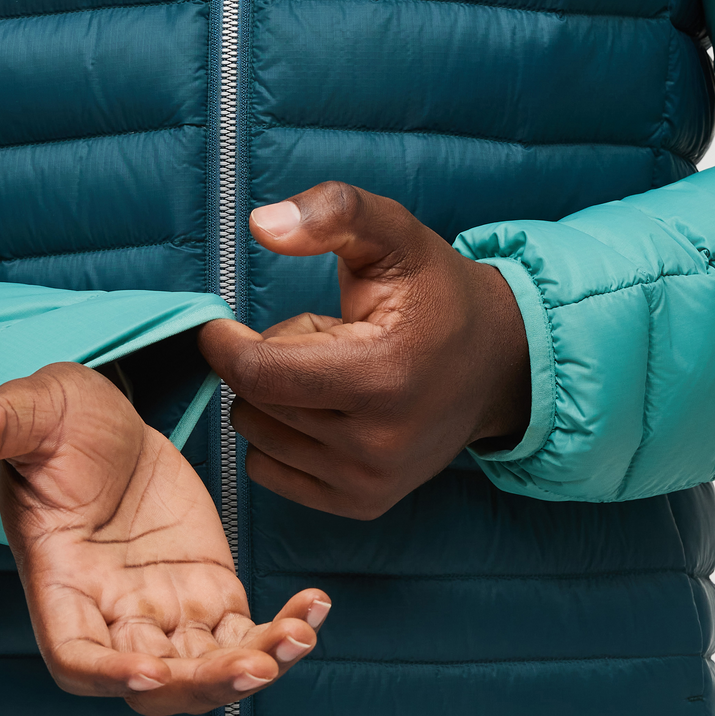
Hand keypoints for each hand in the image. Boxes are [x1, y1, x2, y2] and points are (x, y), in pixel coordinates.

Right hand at [0, 362, 329, 714]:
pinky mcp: (210, 591)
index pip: (76, 656)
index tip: (152, 667)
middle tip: (254, 663)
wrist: (107, 424)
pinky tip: (316, 607)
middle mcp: (113, 614)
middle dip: (203, 683)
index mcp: (62, 584)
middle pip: (155, 682)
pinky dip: (283, 630)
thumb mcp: (30, 412)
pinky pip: (248, 631)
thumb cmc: (58, 423)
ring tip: (300, 635)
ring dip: (256, 665)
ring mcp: (164, 609)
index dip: (109, 673)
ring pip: (208, 668)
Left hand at [198, 182, 530, 519]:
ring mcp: (369, 481)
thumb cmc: (437, 295)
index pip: (259, 372)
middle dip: (268, 360)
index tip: (217, 323)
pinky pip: (268, 471)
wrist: (497, 365)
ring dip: (276, 400)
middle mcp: (376, 443)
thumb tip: (262, 225)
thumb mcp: (394, 236)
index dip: (223, 344)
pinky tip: (326, 412)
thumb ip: (333, 213)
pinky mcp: (362, 503)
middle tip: (320, 340)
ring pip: (257, 436)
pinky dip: (279, 437)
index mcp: (381, 375)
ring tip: (331, 376)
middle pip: (255, 401)